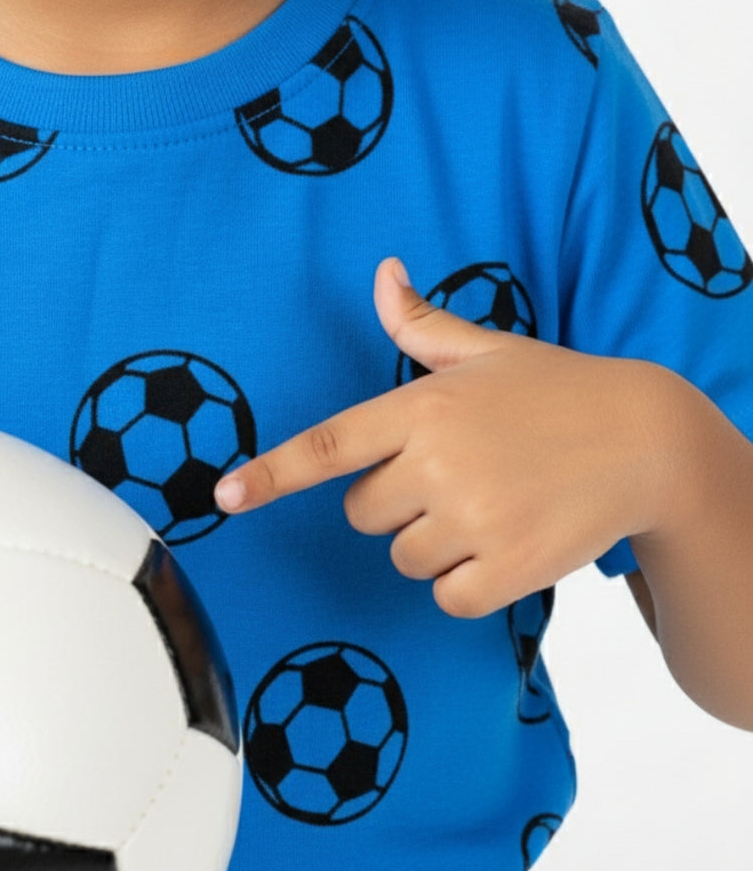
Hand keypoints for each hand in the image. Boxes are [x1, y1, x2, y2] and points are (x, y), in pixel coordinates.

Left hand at [213, 257, 673, 618]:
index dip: (270, 474)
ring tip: (490, 507)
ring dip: (435, 545)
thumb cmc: (557, 391)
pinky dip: (468, 583)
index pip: (328, 446)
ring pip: (404, 559)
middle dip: (396, 505)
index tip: (223, 498)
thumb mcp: (488, 350)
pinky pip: (447, 597)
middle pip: (362, 516)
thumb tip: (380, 273)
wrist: (646, 441)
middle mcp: (439, 464)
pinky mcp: (506, 567)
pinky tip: (505, 545)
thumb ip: (421, 325)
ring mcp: (473, 518)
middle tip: (456, 480)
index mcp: (423, 408)